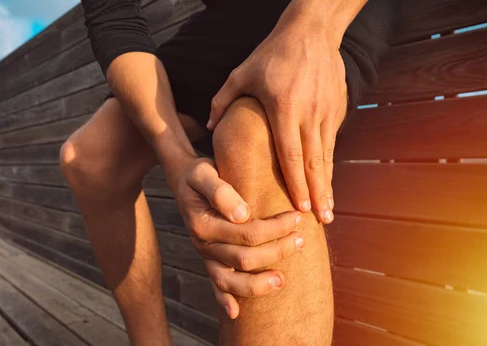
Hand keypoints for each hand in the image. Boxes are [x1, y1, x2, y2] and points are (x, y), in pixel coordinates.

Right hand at [176, 157, 304, 318]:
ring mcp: (206, 256)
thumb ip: (220, 191)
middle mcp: (203, 245)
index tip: (296, 216)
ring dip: (259, 283)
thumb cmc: (199, 174)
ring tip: (284, 279)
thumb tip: (242, 214)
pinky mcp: (209, 261)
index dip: (275, 227)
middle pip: (245, 258)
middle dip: (277, 251)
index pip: (246, 233)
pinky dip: (225, 301)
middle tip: (301, 239)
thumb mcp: (204, 172)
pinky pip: (216, 286)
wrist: (185, 180)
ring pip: (232, 281)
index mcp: (203, 224)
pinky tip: (236, 314)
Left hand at [207, 17, 348, 223]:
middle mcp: (308, 113)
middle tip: (322, 220)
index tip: (299, 207)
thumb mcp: (241, 74)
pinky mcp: (336, 107)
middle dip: (318, 194)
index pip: (290, 154)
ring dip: (328, 184)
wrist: (312, 30)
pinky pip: (331, 142)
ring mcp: (325, 111)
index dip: (296, 183)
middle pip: (314, 162)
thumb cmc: (271, 53)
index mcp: (282, 108)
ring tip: (328, 209)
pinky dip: (330, 164)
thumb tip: (208, 128)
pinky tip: (328, 181)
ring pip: (327, 155)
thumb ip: (222, 101)